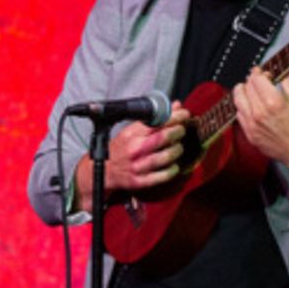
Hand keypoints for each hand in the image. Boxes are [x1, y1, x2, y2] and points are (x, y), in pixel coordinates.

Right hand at [73, 101, 190, 212]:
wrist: (104, 172)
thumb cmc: (120, 149)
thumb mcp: (132, 131)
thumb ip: (153, 120)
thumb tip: (175, 106)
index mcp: (132, 134)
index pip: (157, 121)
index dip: (175, 117)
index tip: (184, 114)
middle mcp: (134, 149)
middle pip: (164, 138)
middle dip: (178, 131)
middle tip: (182, 130)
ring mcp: (137, 166)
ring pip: (166, 156)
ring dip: (177, 150)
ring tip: (178, 147)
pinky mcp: (139, 181)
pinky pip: (163, 175)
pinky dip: (172, 169)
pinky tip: (174, 165)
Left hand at [231, 67, 288, 186]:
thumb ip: (287, 84)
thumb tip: (283, 72)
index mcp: (273, 102)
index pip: (256, 79)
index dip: (259, 72)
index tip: (262, 71)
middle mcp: (259, 113)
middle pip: (246, 87)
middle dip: (252, 81)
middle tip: (259, 81)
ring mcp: (252, 125)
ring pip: (238, 99)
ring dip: (244, 92)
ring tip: (252, 92)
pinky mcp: (250, 135)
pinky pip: (239, 115)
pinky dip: (243, 107)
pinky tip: (252, 107)